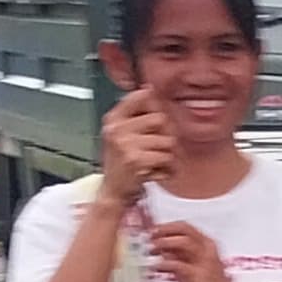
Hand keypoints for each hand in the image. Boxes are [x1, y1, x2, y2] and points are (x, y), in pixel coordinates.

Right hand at [96, 91, 176, 205]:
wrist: (113, 192)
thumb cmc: (122, 164)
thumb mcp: (122, 135)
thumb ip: (135, 114)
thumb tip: (150, 89)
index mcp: (113, 119)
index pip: (140, 96)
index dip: (154, 101)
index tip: (156, 111)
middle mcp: (116, 129)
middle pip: (160, 119)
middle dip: (166, 135)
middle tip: (159, 149)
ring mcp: (125, 144)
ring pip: (167, 140)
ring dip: (168, 156)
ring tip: (155, 163)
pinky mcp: (136, 160)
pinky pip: (167, 157)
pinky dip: (167, 169)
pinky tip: (155, 173)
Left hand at [142, 216, 246, 281]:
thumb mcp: (194, 266)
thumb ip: (180, 256)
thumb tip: (161, 248)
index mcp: (208, 245)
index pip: (185, 227)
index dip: (166, 226)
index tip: (153, 231)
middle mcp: (208, 250)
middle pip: (184, 229)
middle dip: (164, 230)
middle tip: (150, 237)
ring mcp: (204, 263)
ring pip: (183, 242)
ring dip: (163, 243)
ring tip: (152, 251)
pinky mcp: (198, 277)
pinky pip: (177, 265)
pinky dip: (163, 264)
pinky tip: (155, 268)